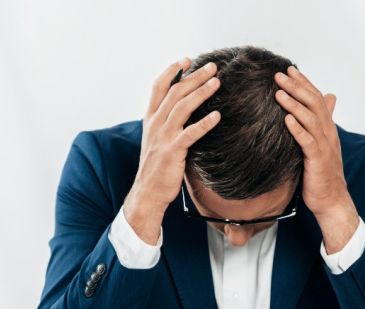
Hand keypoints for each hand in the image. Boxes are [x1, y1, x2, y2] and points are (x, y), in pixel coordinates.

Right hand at [123, 59, 221, 243]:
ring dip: (201, 92)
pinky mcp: (172, 151)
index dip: (171, 71)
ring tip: (217, 82)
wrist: (148, 192)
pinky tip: (217, 115)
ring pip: (182, 107)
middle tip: (212, 66)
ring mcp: (163, 136)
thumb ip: (167, 123)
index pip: (158, 87)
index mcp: (150, 119)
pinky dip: (204, 123)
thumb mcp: (157, 140)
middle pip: (175, 92)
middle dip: (194, 76)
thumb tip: (185, 110)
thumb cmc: (156, 167)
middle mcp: (155, 124)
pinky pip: (190, 133)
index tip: (186, 60)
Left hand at [274, 66, 358, 252]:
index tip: (289, 70)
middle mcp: (328, 133)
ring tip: (279, 93)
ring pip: (310, 119)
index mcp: (327, 128)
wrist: (331, 199)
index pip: (316, 98)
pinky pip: (307, 141)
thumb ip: (318, 126)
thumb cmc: (321, 173)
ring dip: (294, 104)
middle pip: (313, 103)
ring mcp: (324, 146)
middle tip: (279, 75)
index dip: (304, 83)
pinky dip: (297, 129)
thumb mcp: (320, 146)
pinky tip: (286, 120)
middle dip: (296, 87)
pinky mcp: (317, 160)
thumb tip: (321, 107)